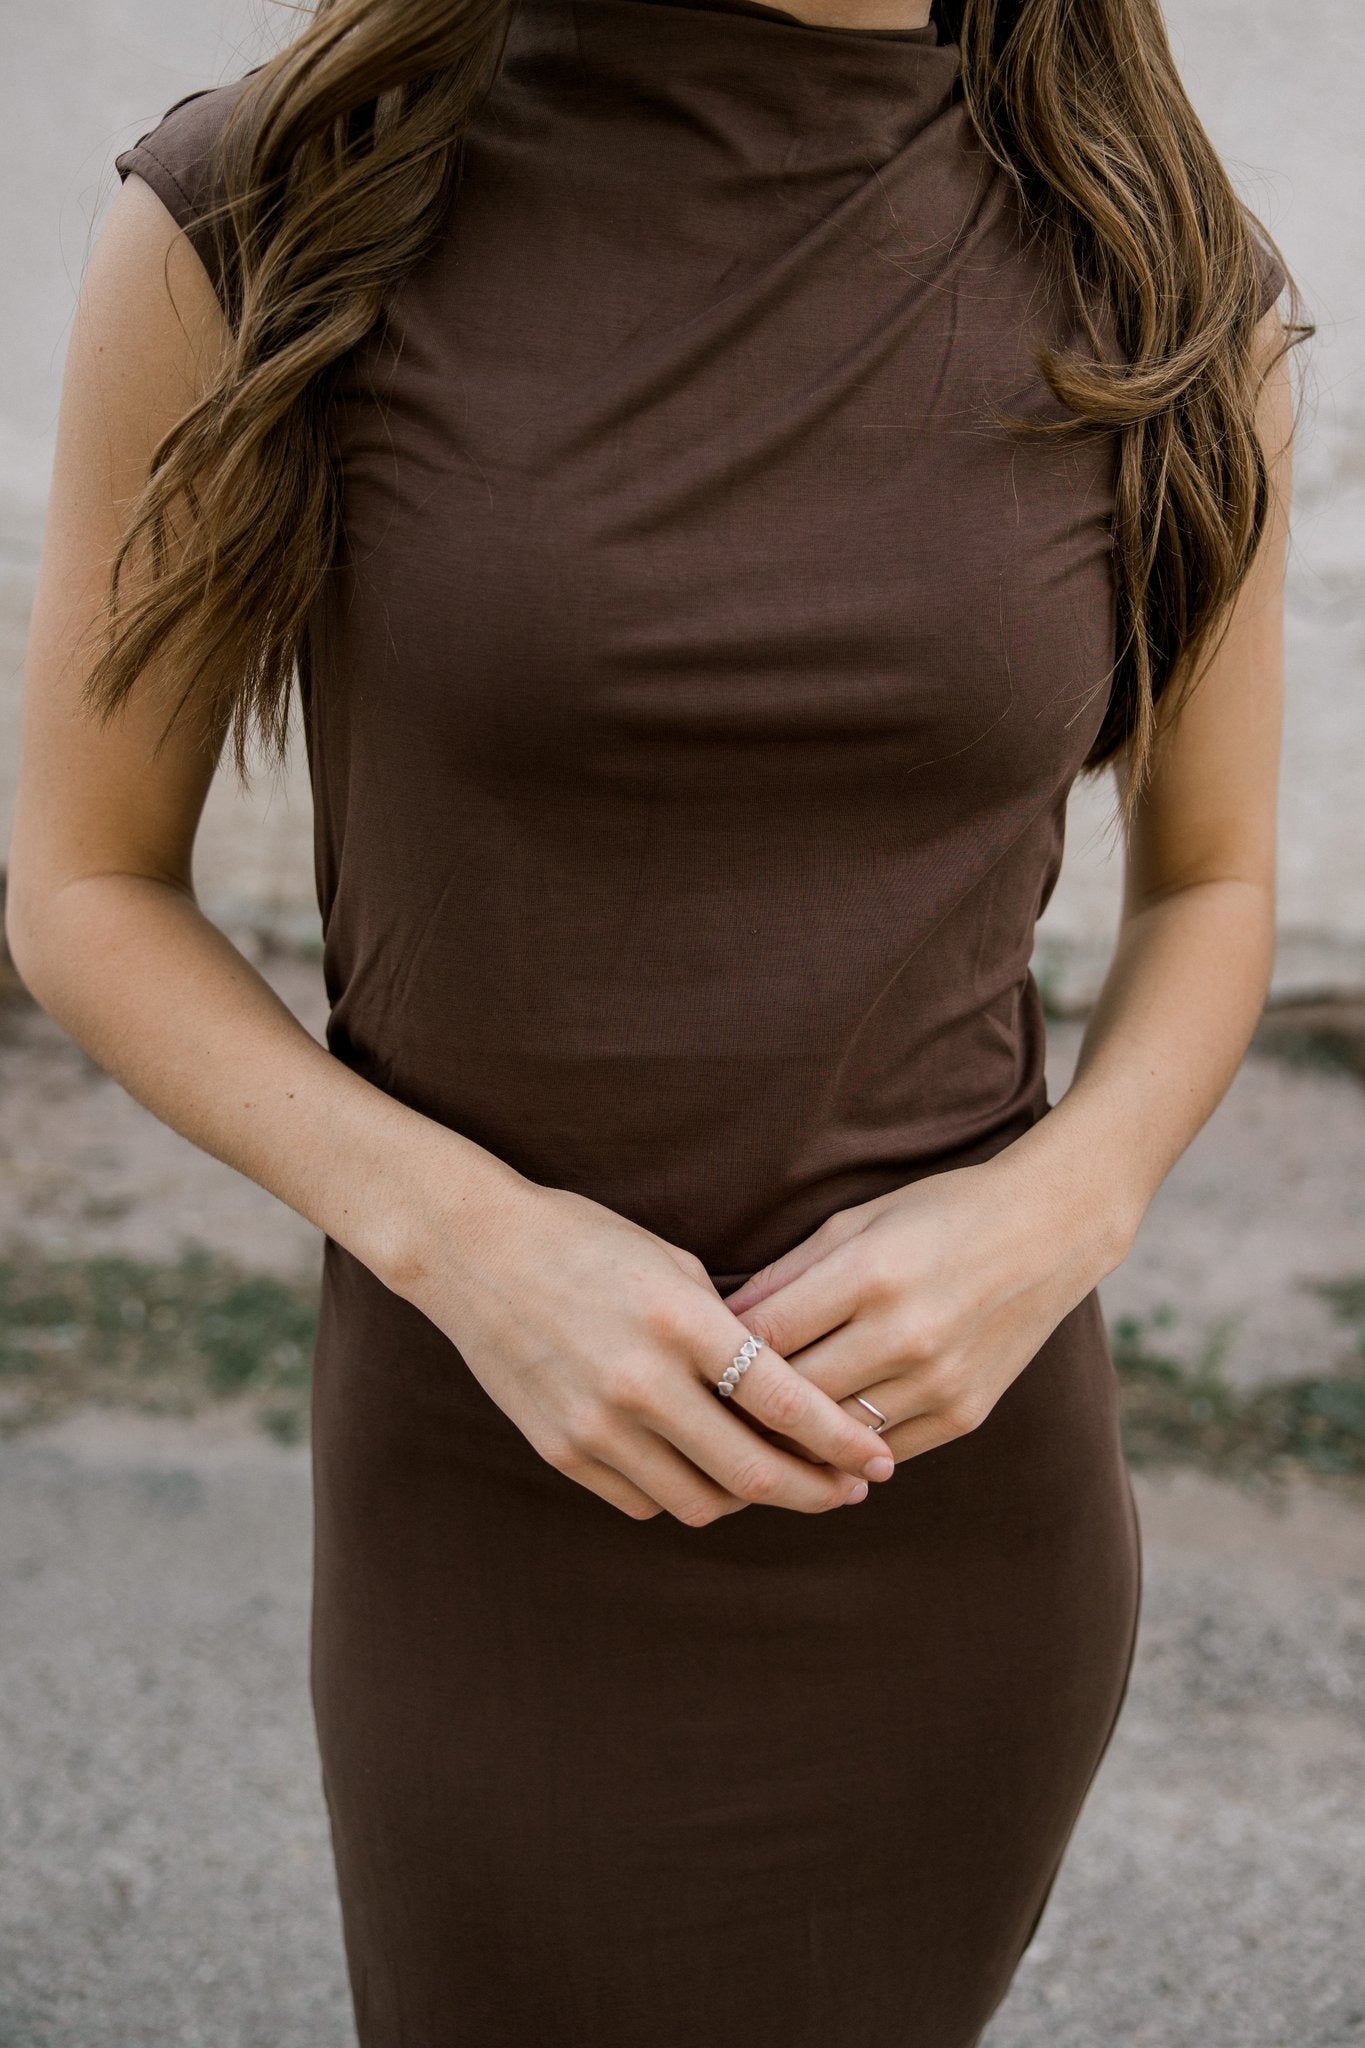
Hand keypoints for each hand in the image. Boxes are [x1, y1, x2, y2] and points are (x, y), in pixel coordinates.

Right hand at [396, 1173, 896, 1524]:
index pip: (782, 1400)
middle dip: (814, 1490)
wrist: (475, 1253)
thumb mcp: (672, 1265)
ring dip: (750, 1499)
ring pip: (700, 1500)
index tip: (877, 1458)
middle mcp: (638, 1380)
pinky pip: (645, 1499)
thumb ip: (730, 1328)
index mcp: (678, 1320)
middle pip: (750, 1470)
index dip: (841, 1440)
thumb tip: (792, 1390)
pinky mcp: (561, 1450)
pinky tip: (705, 1471)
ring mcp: (595, 1423)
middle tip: (848, 1491)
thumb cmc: (586, 1242)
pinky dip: (685, 1492)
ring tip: (779, 1481)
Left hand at [720, 1153, 1117, 1466]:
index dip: (716, 1356)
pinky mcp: (966, 1413)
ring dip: (789, 1441)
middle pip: (793, 1397)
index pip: (766, 1337)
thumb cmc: (942, 1212)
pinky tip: (813, 1448)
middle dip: (741, 1407)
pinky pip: (884, 1451)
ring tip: (744, 1438)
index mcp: (871, 1275)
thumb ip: (788, 1274)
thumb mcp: (858, 1221)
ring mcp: (940, 1380)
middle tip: (698, 1413)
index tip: (683, 1365)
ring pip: (834, 1436)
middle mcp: (906, 1334)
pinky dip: (845, 1452)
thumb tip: (721, 1322)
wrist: (1051, 1229)